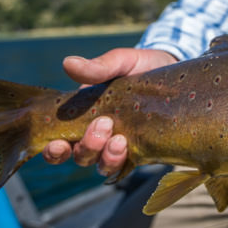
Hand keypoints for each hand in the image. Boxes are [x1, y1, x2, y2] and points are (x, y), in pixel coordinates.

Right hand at [43, 48, 176, 175]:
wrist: (173, 70)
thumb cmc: (140, 66)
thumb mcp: (120, 62)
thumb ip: (98, 67)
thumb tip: (68, 63)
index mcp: (83, 116)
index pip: (59, 142)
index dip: (53, 150)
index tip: (58, 142)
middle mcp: (98, 135)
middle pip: (81, 156)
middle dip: (87, 147)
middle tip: (103, 125)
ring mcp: (120, 145)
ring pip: (103, 166)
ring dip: (108, 157)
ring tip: (120, 140)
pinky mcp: (142, 150)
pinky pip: (129, 165)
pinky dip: (126, 160)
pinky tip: (132, 146)